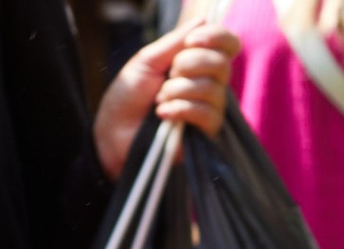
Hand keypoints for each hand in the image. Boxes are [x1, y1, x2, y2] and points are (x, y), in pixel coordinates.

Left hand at [95, 8, 235, 176]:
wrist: (116, 131)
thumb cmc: (129, 94)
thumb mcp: (149, 60)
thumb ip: (175, 42)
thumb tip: (203, 19)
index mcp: (198, 62)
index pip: (228, 45)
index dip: (217, 37)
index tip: (192, 41)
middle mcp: (210, 84)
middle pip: (222, 64)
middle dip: (189, 64)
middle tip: (167, 75)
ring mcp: (210, 110)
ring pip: (211, 89)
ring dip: (178, 90)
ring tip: (159, 99)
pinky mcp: (206, 134)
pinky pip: (207, 114)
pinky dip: (181, 109)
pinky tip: (163, 115)